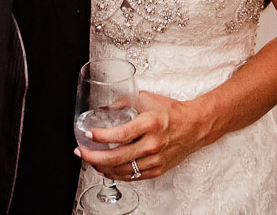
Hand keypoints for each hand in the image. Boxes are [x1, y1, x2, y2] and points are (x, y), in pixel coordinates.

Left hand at [73, 89, 209, 181]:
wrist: (195, 126)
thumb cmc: (171, 112)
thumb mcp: (147, 99)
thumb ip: (124, 102)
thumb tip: (103, 109)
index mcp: (150, 124)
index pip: (120, 134)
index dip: (101, 137)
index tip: (88, 134)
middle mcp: (152, 144)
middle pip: (116, 157)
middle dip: (93, 157)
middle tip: (81, 152)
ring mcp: (155, 160)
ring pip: (121, 170)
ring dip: (101, 167)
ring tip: (90, 160)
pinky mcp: (157, 170)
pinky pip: (131, 176)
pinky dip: (115, 174)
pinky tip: (106, 168)